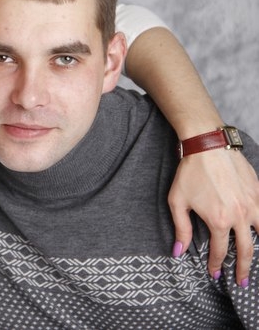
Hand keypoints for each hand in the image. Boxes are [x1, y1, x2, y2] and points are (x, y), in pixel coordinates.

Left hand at [168, 149, 258, 285]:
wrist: (208, 146)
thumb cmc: (190, 173)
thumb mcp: (177, 202)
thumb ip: (181, 228)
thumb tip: (178, 251)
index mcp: (219, 220)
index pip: (219, 251)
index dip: (216, 265)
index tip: (214, 274)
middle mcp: (240, 215)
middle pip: (245, 250)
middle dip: (242, 269)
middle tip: (240, 282)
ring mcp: (253, 204)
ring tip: (255, 261)